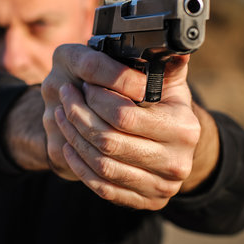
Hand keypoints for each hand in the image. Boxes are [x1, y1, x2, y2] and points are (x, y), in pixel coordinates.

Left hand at [44, 44, 206, 209]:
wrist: (177, 147)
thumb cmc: (166, 107)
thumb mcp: (170, 82)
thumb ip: (167, 62)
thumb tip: (173, 42)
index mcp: (183, 128)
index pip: (124, 115)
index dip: (96, 98)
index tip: (82, 83)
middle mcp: (176, 162)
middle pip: (109, 141)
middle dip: (78, 115)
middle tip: (65, 96)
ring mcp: (161, 187)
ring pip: (102, 165)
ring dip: (74, 138)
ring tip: (60, 115)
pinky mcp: (145, 202)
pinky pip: (103, 187)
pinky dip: (80, 166)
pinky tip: (69, 145)